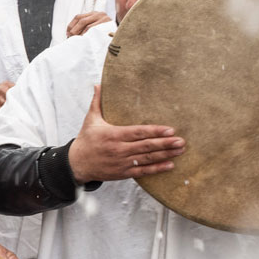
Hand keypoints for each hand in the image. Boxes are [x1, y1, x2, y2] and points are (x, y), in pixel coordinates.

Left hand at [66, 11, 110, 37]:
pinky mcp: (107, 23)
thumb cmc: (105, 33)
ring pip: (87, 25)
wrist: (121, 34)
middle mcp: (98, 14)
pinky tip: (84, 39)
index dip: (71, 25)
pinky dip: (87, 34)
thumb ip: (84, 28)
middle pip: (81, 20)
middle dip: (74, 30)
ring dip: (80, 33)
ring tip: (77, 40)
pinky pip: (94, 29)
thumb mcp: (95, 28)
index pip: (78, 17)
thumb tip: (69, 35)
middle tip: (71, 37)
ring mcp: (103, 18)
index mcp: (93, 13)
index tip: (67, 33)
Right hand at [68, 85, 183, 181]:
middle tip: (181, 141)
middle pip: (146, 146)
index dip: (155, 131)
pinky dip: (156, 169)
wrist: (76, 163)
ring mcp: (122, 162)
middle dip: (165, 144)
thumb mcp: (90, 120)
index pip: (138, 132)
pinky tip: (170, 165)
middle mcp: (119, 149)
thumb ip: (97, 102)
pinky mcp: (123, 173)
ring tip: (180, 150)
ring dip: (165, 155)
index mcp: (113, 134)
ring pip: (147, 158)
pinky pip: (142, 171)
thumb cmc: (86, 140)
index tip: (170, 130)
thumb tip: (98, 85)